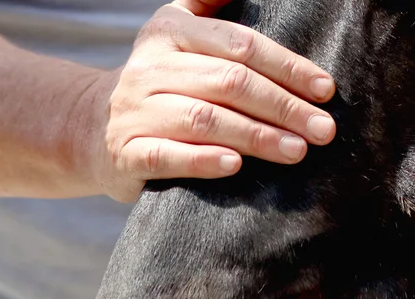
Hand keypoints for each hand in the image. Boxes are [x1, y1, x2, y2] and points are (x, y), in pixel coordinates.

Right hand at [80, 1, 336, 201]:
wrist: (89, 129)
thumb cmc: (157, 84)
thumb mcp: (176, 33)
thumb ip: (209, 6)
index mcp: (170, 31)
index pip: (239, 45)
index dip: (286, 67)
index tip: (325, 90)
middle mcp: (151, 67)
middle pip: (228, 83)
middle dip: (282, 107)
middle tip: (322, 131)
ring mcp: (136, 110)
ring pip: (203, 119)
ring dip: (255, 136)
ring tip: (295, 151)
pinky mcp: (126, 152)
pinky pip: (167, 155)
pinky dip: (202, 160)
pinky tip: (235, 166)